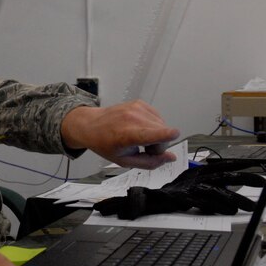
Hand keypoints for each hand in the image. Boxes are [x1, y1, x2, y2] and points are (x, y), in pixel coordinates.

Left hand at [61, 100, 179, 169]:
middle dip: (158, 144)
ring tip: (139, 138)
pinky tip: (139, 128)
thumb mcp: (124, 161)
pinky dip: (152, 125)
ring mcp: (136, 108)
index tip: (175, 134)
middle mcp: (132, 118)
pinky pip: (157, 118)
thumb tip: (171, 158)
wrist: (90, 125)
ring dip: (156, 135)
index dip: (165, 135)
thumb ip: (150, 162)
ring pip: (163, 125)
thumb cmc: (105, 144)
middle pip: (163, 133)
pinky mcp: (140, 103)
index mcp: (127, 135)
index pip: (150, 134)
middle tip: (142, 148)